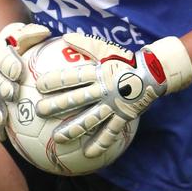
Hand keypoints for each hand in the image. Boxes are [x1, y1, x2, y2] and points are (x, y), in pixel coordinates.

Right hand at [0, 22, 50, 140]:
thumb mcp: (32, 35)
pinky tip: (2, 135)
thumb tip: (44, 32)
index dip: (8, 64)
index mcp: (2, 51)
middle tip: (13, 94)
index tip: (18, 71)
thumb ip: (34, 34)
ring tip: (2, 119)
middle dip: (2, 87)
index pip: (2, 55)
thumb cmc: (31, 44)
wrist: (18, 51)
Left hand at [35, 33, 191, 157]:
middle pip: (76, 99)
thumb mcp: (106, 49)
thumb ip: (86, 44)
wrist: (153, 73)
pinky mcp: (123, 116)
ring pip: (90, 119)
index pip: (72, 77)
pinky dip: (100, 144)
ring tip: (58, 138)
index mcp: (97, 73)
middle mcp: (103, 90)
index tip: (38, 85)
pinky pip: (110, 133)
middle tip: (39, 111)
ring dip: (73, 129)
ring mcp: (113, 105)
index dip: (55, 81)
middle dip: (56, 106)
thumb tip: (65, 36)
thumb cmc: (125, 60)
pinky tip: (88, 154)